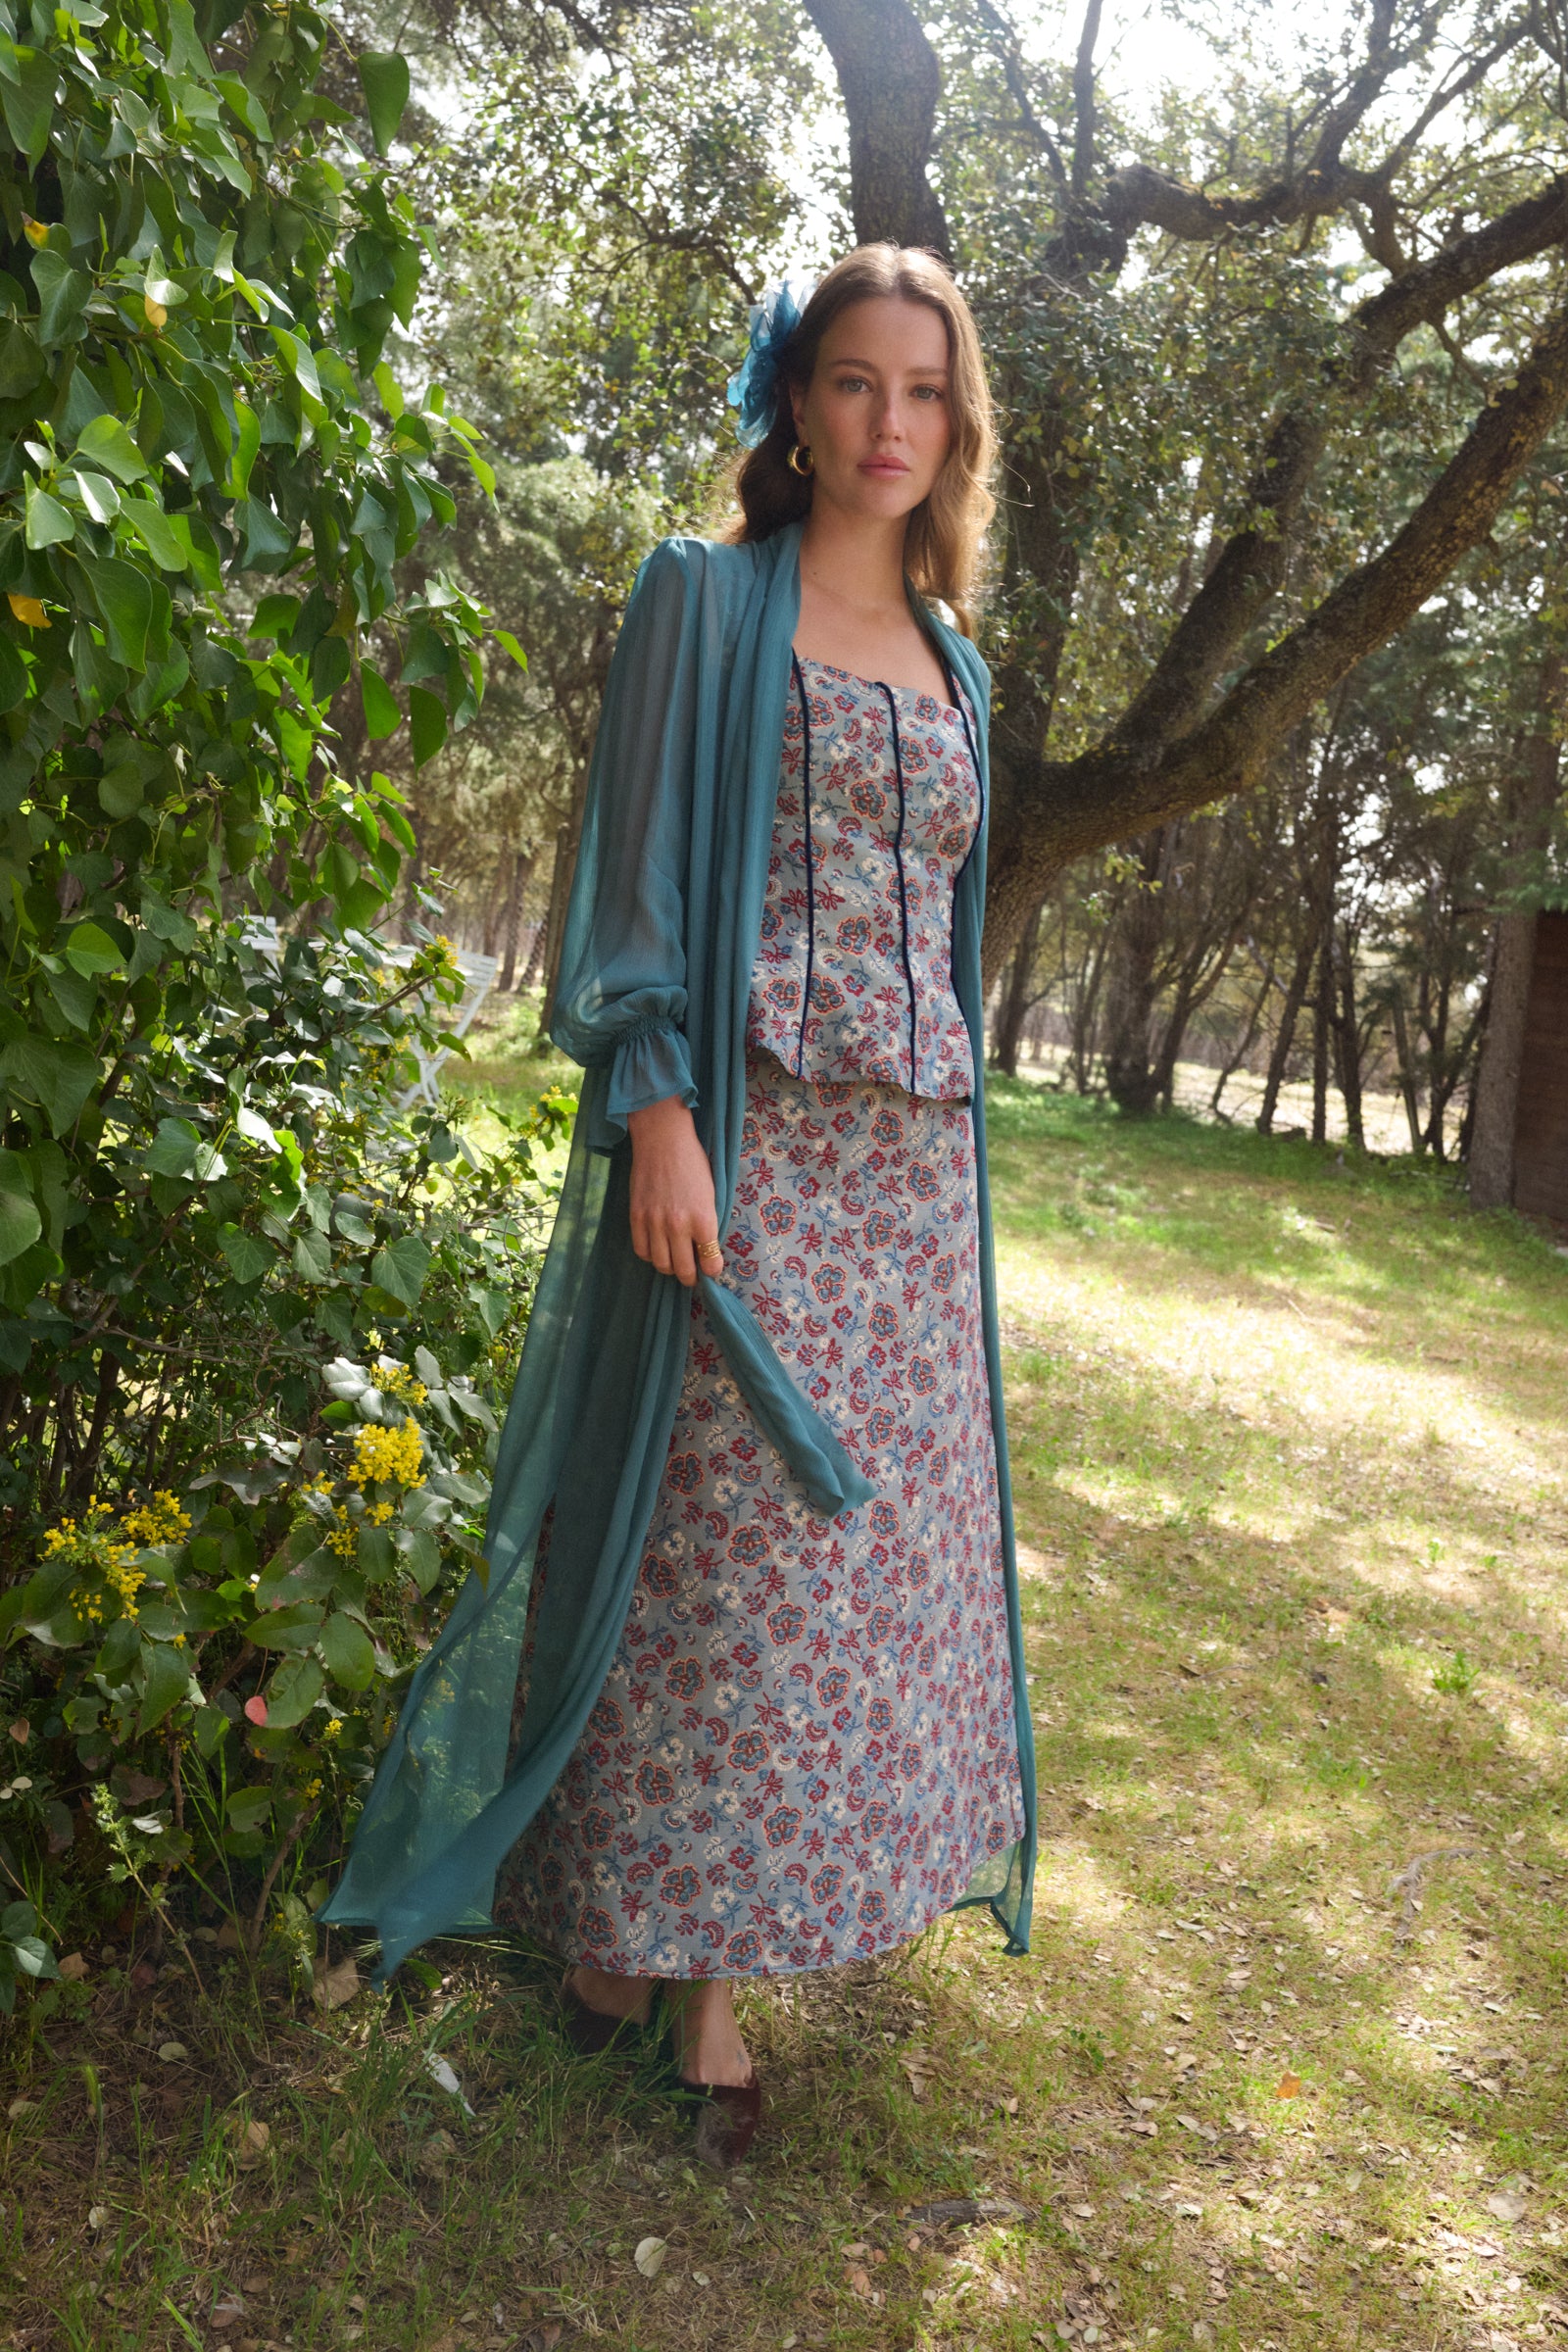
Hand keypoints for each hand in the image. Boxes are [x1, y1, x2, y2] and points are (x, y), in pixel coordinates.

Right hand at [627, 1096, 723, 1285]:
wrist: (662, 1139)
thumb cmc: (692, 1162)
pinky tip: (657, 1248)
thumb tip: (707, 1248)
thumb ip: (708, 1222)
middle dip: (691, 1277)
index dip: (713, 1270)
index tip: (712, 1269)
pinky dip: (650, 1255)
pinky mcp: (636, 1217)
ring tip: (675, 1261)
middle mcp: (678, 1225)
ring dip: (670, 1268)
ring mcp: (654, 1222)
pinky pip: (641, 1250)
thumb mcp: (711, 1193)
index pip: (710, 1261)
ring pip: (661, 1264)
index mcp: (703, 1218)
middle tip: (693, 1275)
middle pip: (683, 1270)